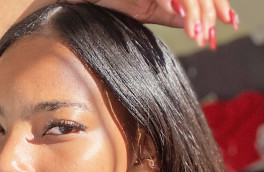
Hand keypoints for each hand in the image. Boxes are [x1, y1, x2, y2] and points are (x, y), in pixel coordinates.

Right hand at [84, 0, 238, 48]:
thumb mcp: (147, 9)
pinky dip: (180, 6)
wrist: (80, 2)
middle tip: (208, 37)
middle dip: (208, 12)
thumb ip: (170, 13)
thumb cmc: (109, 3)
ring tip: (198, 34)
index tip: (222, 24)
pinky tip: (187, 22)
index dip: (213, 5)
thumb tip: (194, 23)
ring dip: (196, 13)